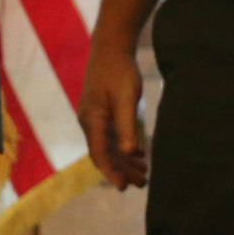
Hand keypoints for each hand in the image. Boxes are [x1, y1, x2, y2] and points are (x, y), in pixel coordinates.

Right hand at [78, 44, 147, 189]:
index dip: (111, 172)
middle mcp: (90, 122)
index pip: (100, 154)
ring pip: (109, 146)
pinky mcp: (102, 111)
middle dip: (122, 170)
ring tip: (143, 173)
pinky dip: (124, 147)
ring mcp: (95, 117)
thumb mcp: (126, 98)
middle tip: (142, 183)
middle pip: (105, 153)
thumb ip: (126, 125)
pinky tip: (139, 154)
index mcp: (92, 120)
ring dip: (124, 160)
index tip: (123, 188)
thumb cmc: (119, 70)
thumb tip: (127, 153)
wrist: (110, 47)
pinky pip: (111, 136)